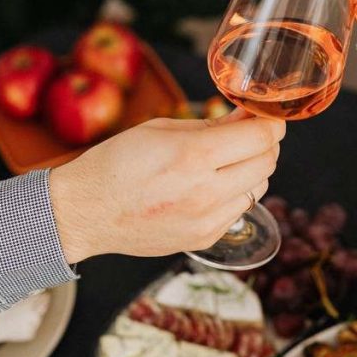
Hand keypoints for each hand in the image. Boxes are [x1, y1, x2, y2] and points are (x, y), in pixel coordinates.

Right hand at [48, 110, 284, 262]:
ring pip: (259, 188)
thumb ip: (211, 125)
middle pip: (267, 162)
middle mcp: (206, 191)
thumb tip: (246, 118)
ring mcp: (207, 220)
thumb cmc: (116, 164)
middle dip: (264, 143)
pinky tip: (208, 187)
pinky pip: (239, 210)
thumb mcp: (161, 129)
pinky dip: (234, 194)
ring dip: (251, 170)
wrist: (85, 212)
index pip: (261, 137)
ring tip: (223, 162)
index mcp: (194, 155)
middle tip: (246, 135)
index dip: (271, 123)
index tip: (267, 117)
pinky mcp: (204, 239)